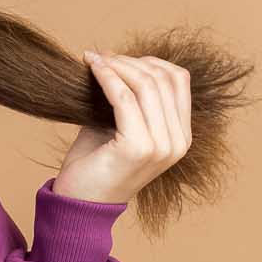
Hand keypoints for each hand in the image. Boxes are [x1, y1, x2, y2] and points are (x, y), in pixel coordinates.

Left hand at [50, 52, 192, 203]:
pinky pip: (124, 97)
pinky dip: (107, 77)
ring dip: (117, 65)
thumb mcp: (120, 124)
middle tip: (100, 57)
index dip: (148, 61)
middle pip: (162, 78)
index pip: (178, 80)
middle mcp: (178, 143)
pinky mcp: (138, 148)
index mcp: (181, 137)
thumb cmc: (96, 163)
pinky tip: (91, 68)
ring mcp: (161, 147)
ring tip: (94, 60)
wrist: (79, 204)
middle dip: (129, 61)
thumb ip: (130, 96)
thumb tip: (118, 57)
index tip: (118, 58)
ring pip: (145, 84)